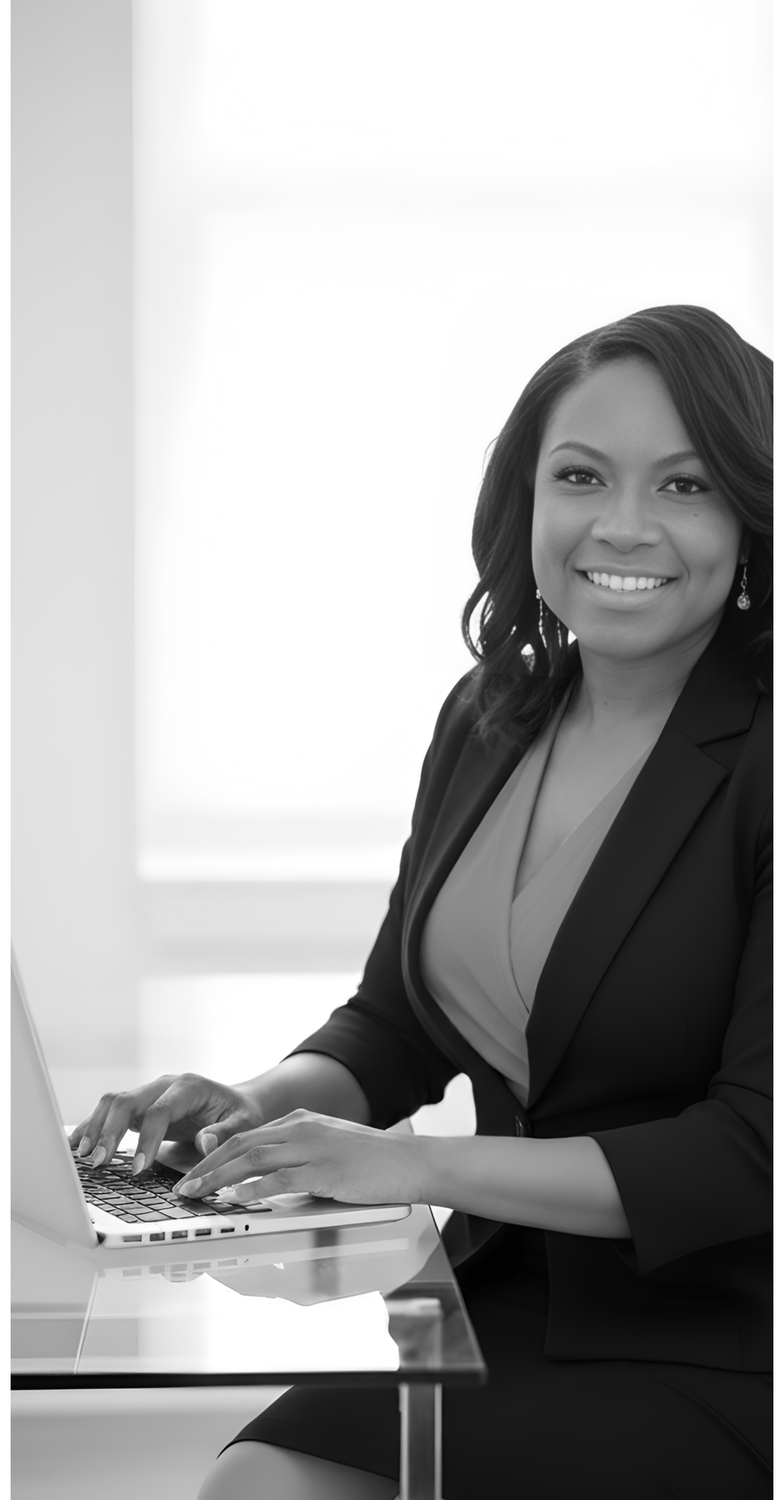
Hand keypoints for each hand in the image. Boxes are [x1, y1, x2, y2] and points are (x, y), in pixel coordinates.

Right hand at [67, 1074, 265, 1174]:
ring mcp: (150, 1094)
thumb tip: (205, 1143)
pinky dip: (94, 1126)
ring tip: (83, 1156)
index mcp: (189, 1087)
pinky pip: (111, 1111)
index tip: (139, 1169)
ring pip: (113, 1103)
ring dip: (96, 1127)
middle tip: (99, 1162)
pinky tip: (78, 1144)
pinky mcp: (140, 1106)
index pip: (159, 1111)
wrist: (237, 1103)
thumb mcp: (243, 1125)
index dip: (146, 1140)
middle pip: (128, 1101)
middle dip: (110, 1131)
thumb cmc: (240, 1114)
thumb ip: (225, 1134)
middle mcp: (164, 1085)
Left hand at [174, 1109, 426, 1205]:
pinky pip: (280, 1179)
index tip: (193, 1174)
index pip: (246, 1136)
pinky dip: (252, 1189)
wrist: (411, 1162)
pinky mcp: (324, 1170)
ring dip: (218, 1178)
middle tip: (183, 1187)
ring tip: (196, 1194)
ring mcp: (312, 1148)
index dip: (214, 1156)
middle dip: (206, 1167)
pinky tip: (234, 1199)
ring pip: (252, 1159)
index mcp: (301, 1122)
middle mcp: (301, 1128)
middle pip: (240, 1144)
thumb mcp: (329, 1149)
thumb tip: (268, 1182)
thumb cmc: (374, 1162)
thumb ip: (300, 1158)